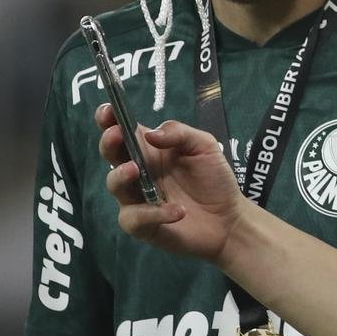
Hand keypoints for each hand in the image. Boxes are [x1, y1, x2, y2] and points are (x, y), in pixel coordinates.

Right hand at [96, 104, 245, 262]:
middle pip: (111, 155)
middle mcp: (138, 171)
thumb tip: (150, 135)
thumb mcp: (204, 146)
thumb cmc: (214, 179)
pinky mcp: (143, 225)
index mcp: (149, 149)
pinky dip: (153, 213)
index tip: (107, 110)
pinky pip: (135, 219)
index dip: (109, 119)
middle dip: (109, 143)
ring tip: (135, 170)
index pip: (122, 130)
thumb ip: (178, 133)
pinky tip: (176, 210)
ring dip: (121, 176)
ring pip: (114, 186)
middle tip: (116, 135)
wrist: (229, 218)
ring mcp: (138, 198)